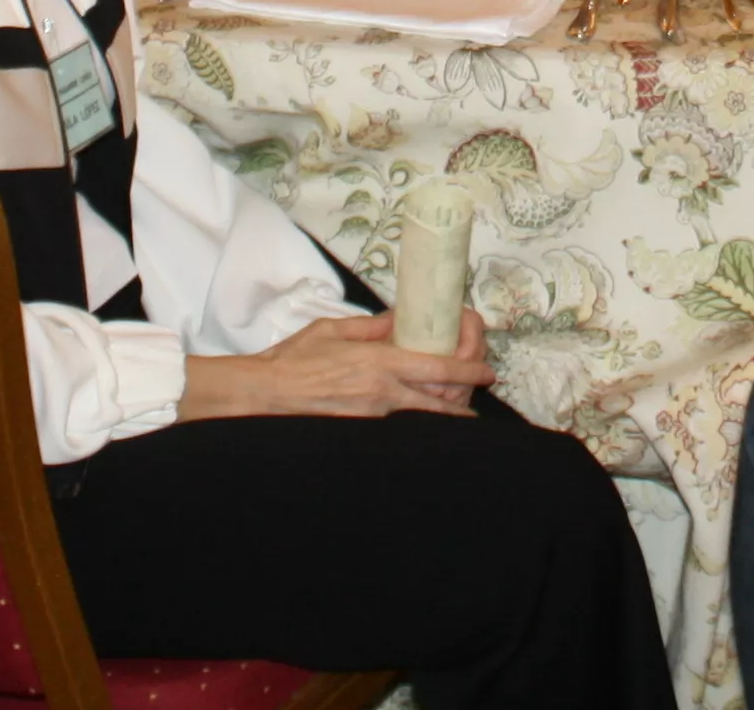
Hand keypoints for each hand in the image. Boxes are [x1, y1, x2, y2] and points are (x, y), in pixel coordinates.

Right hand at [179, 311, 490, 422]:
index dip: (470, 371)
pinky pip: (401, 426)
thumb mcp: (333, 330)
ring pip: (424, 417)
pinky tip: (423, 420)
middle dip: (466, 396)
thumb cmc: (293, 360)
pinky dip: (419, 423)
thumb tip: (398, 321)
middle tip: (478, 389)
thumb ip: (372, 328)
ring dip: (446, 412)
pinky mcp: (362, 432)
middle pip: (441, 398)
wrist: (265, 395)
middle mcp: (383, 393)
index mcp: (379, 362)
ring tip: (461, 408)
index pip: (439, 368)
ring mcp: (374, 417)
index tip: (488, 371)